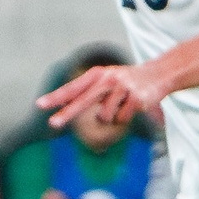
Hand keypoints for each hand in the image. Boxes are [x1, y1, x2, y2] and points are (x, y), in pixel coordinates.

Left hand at [40, 62, 165, 130]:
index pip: (73, 88)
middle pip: (83, 101)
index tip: (40, 105)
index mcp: (97, 74)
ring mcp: (122, 88)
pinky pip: (121, 119)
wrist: (158, 75)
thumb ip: (86, 92)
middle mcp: (108, 78)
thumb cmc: (125, 81)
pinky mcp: (136, 99)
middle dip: (67, 114)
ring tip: (121, 105)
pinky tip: (132, 106)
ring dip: (111, 117)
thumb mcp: (104, 80)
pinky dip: (124, 117)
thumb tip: (64, 107)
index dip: (56, 97)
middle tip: (52, 124)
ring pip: (105, 116)